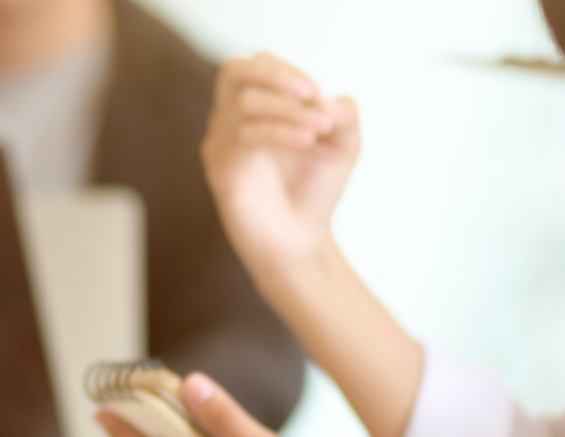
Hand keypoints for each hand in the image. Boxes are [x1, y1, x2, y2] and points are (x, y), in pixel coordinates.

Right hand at [202, 54, 360, 273]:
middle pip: (234, 71)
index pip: (256, 66)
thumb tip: (325, 99)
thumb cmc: (314, 191)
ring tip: (319, 128)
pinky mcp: (221, 169)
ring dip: (287, 108)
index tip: (318, 93)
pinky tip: (306, 140)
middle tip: (311, 93)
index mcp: (254, 110)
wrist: (299, 243)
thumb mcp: (343, 142)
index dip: (286, 71)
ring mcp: (221, 145)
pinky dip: (279, 130)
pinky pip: (243, 134)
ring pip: (243, 102)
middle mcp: (231, 122)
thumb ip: (342, 113)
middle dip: (277, 75)